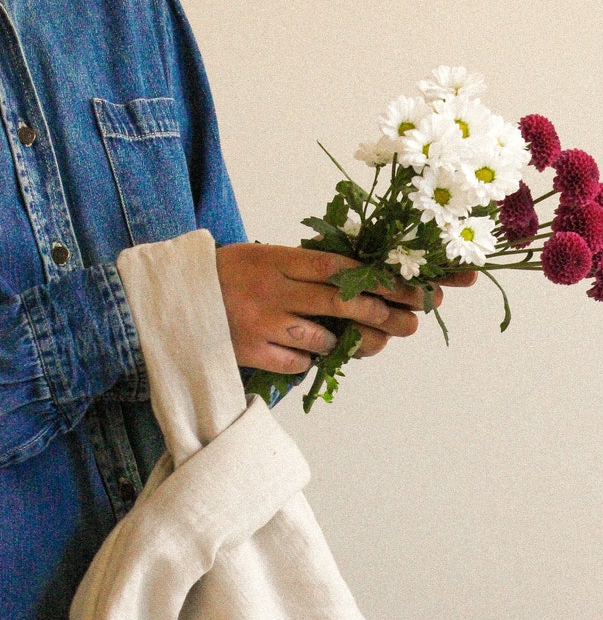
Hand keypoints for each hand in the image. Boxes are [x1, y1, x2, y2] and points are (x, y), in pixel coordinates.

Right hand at [215, 243, 475, 374]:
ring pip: (324, 338)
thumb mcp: (265, 257)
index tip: (412, 286)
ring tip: (365, 341)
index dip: (381, 278)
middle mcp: (272, 290)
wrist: (174, 300)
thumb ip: (307, 267)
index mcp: (278, 259)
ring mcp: (262, 325)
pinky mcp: (252, 354)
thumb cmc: (230, 276)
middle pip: (341, 302)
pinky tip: (311, 352)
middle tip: (411, 323)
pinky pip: (299, 362)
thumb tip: (364, 278)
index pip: (340, 267)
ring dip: (348, 342)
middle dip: (383, 314)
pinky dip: (310, 359)